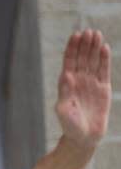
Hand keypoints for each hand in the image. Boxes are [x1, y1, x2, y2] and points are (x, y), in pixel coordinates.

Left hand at [56, 29, 111, 148]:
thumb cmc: (70, 125)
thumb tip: (66, 75)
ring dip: (94, 48)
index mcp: (67, 84)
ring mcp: (91, 83)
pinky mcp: (103, 88)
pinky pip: (104, 70)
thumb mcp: (63, 110)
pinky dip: (104, 59)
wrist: (84, 137)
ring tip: (96, 34)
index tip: (76, 35)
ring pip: (93, 61)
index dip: (72, 48)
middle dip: (84, 44)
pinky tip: (104, 47)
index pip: (69, 61)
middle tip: (88, 31)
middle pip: (81, 58)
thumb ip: (64, 93)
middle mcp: (79, 80)